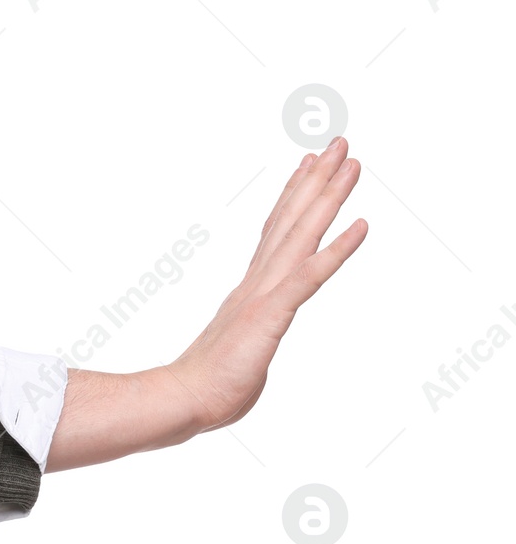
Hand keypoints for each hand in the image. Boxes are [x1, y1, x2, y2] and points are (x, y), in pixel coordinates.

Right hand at [167, 138, 366, 431]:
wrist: (182, 401)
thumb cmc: (208, 389)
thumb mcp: (240, 354)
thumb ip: (251, 339)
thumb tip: (247, 346)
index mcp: (251, 291)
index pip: (276, 234)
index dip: (293, 197)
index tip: (306, 166)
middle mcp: (258, 282)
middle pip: (291, 220)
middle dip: (316, 180)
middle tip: (337, 143)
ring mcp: (264, 294)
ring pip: (301, 235)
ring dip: (327, 196)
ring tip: (348, 162)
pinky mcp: (271, 314)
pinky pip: (310, 276)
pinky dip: (337, 249)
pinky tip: (362, 224)